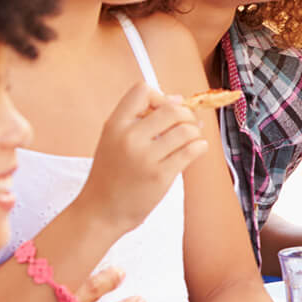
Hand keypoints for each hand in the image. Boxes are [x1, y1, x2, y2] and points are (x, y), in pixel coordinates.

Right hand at [78, 83, 207, 236]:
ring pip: (186, 130)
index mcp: (115, 125)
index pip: (142, 90)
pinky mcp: (161, 175)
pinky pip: (192, 151)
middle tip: (186, 124)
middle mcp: (129, 138)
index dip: (160, 96)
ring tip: (191, 139)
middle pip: (172, 109)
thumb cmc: (111, 175)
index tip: (164, 110)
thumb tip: (177, 99)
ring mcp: (145, 157)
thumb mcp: (112, 140)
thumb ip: (138, 119)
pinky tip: (196, 149)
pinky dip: (200, 146)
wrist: (101, 211)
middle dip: (185, 114)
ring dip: (195, 132)